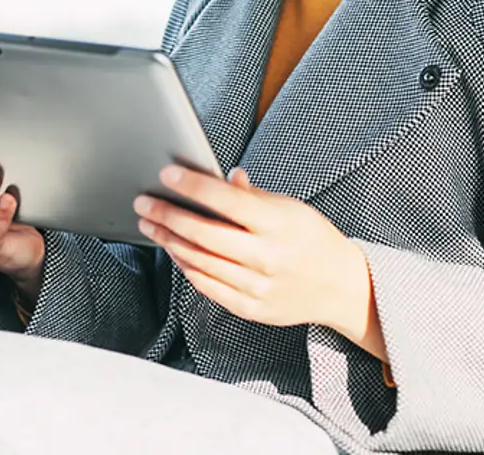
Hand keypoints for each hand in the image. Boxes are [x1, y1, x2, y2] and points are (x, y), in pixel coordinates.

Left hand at [134, 166, 377, 345]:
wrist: (339, 286)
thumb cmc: (311, 238)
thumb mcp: (290, 207)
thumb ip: (253, 196)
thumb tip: (222, 177)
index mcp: (278, 225)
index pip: (227, 200)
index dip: (193, 186)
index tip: (166, 175)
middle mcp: (266, 257)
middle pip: (204, 235)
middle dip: (167, 216)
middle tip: (144, 203)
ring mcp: (257, 287)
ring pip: (200, 261)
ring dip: (169, 241)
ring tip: (152, 225)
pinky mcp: (251, 308)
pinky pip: (208, 286)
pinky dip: (187, 267)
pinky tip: (174, 251)